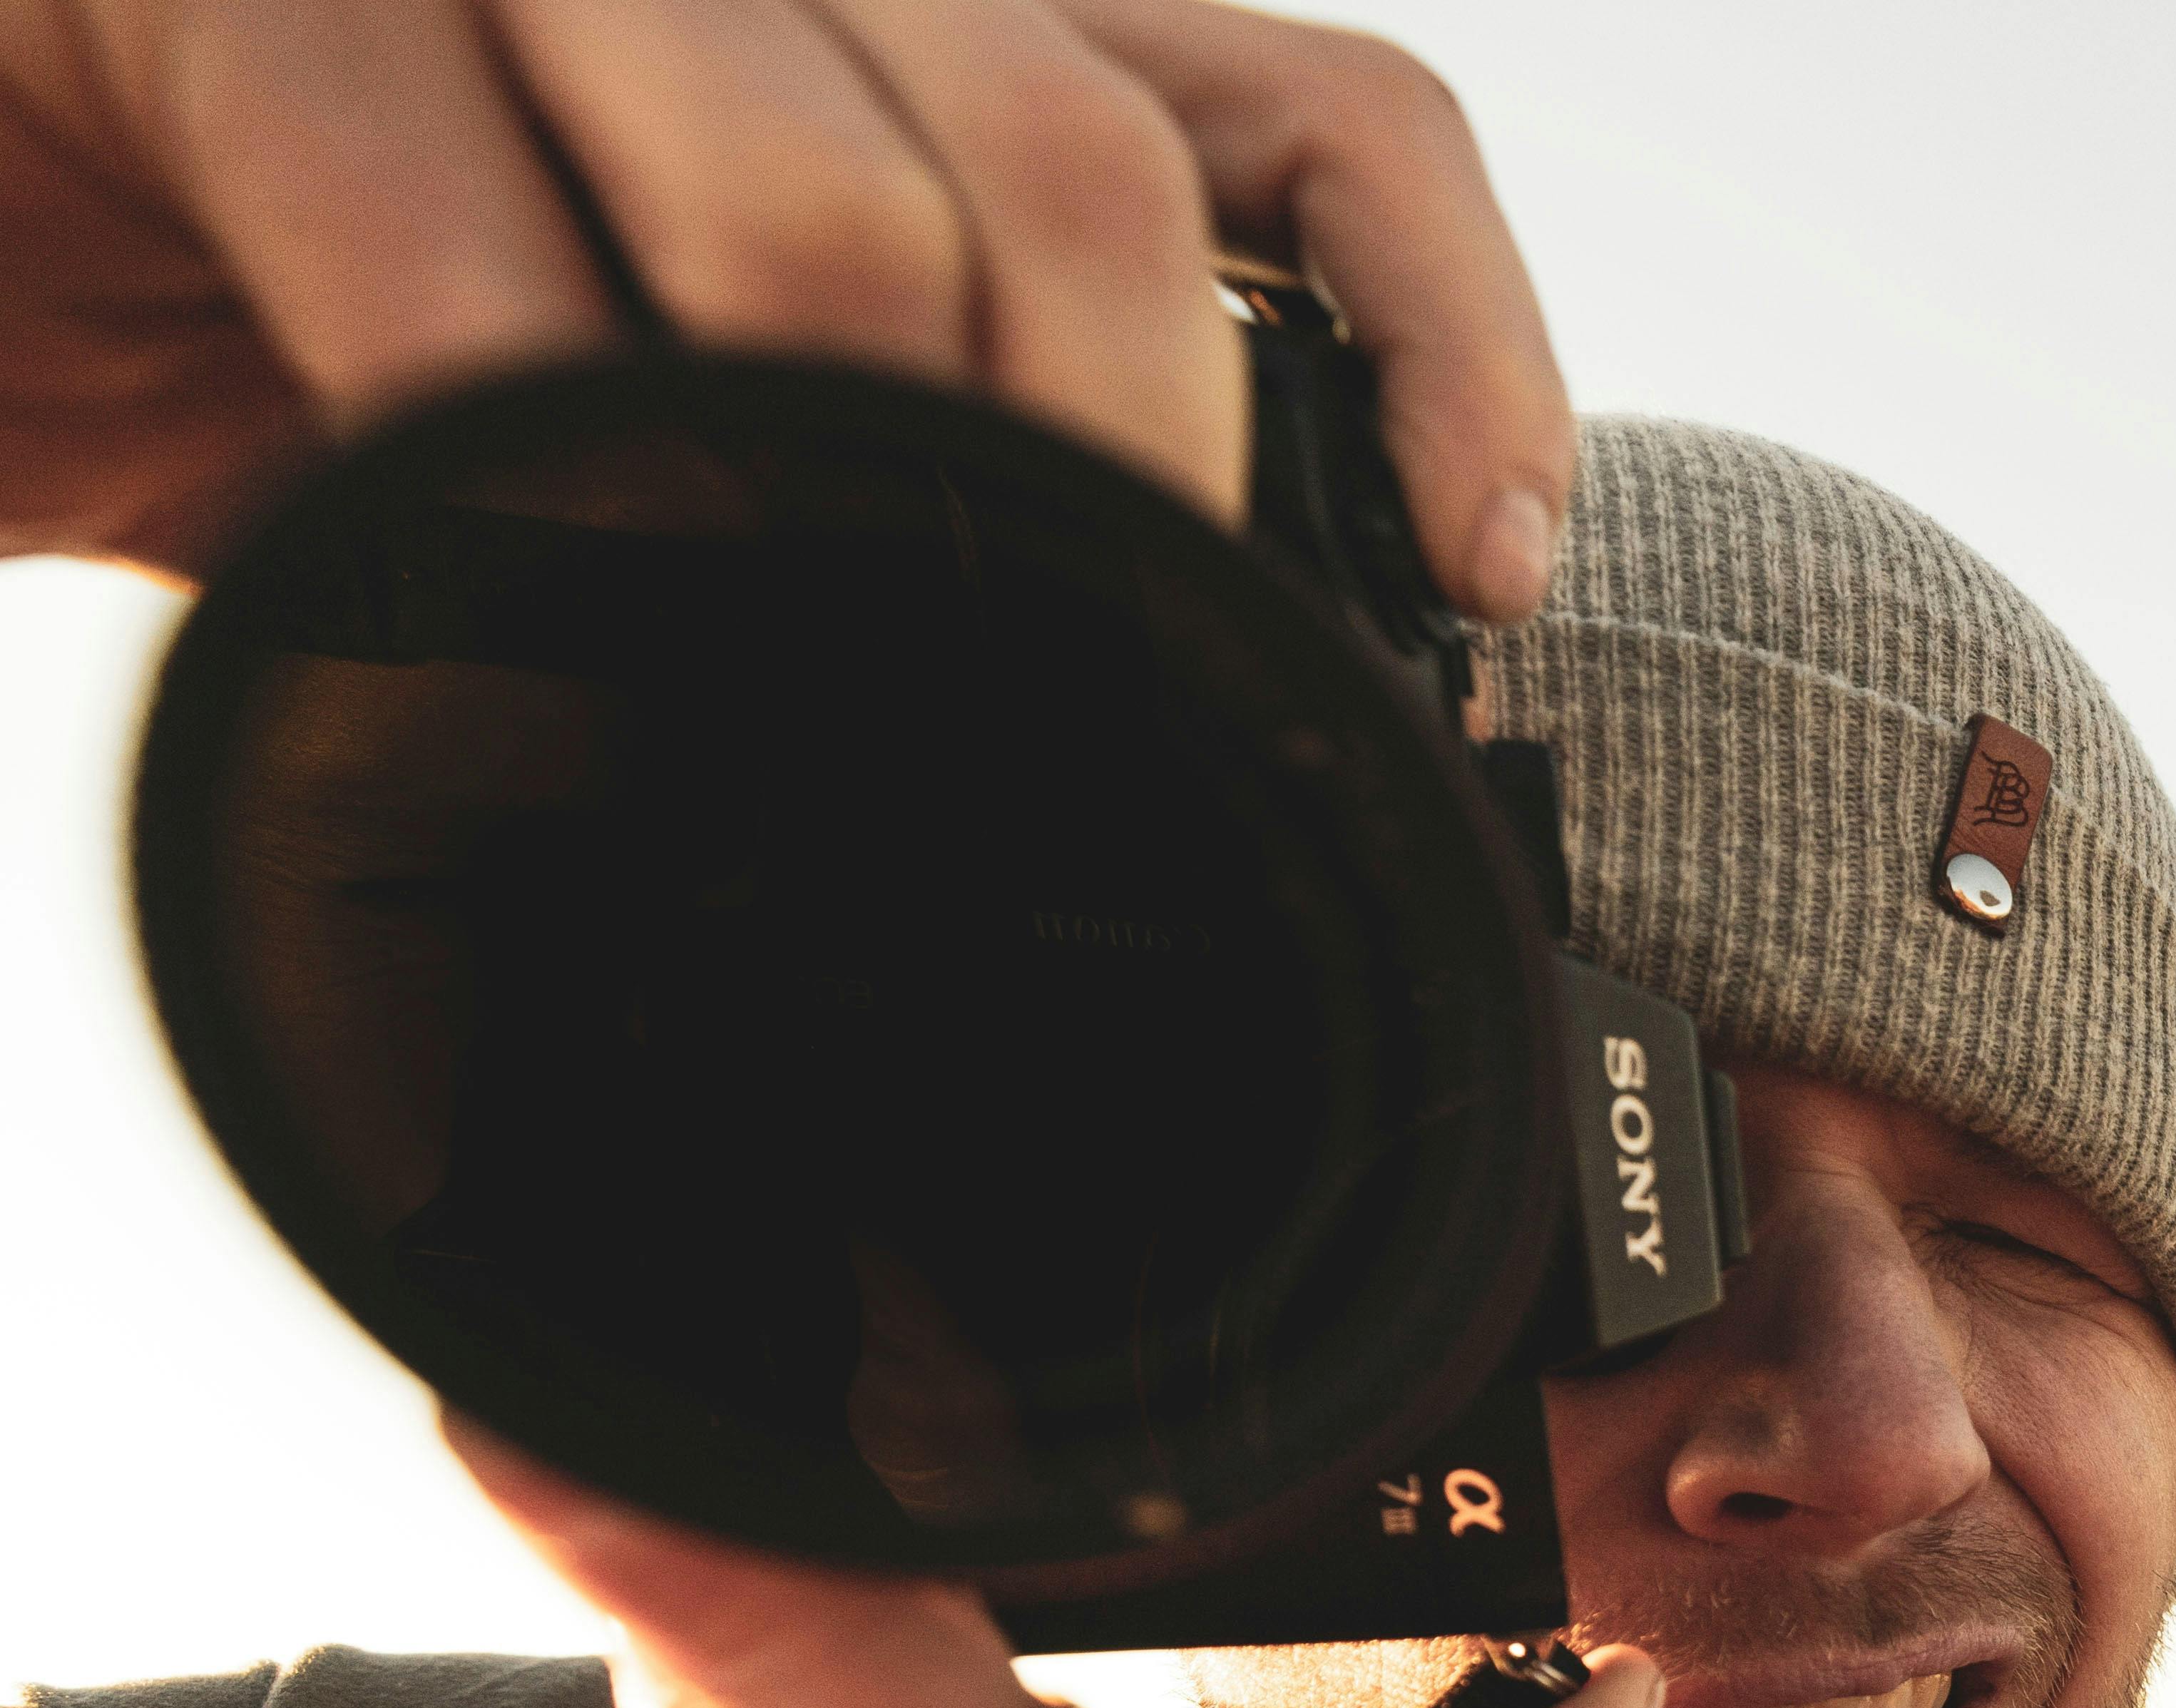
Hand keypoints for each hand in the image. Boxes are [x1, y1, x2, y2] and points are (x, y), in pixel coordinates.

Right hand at [0, 0, 1568, 599]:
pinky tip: (552, 583)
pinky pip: (447, 230)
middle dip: (1112, 480)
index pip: (1304, 121)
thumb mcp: (648, 429)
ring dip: (852, 480)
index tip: (1491, 565)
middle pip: (1091, 172)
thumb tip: (1098, 760)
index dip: (1445, 337)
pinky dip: (541, 443)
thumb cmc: (278, 336)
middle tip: (1058, 700)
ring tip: (830, 673)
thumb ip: (862, 511)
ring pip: (839, 195)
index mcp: (886, 23)